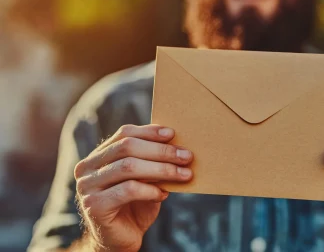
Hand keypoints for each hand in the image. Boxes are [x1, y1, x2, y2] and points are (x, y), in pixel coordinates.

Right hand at [74, 124, 193, 251]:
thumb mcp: (145, 179)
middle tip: (187, 156)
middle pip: (127, 147)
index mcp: (98, 156)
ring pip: (128, 167)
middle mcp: (87, 168)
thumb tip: (177, 145)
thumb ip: (152, 161)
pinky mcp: (94, 206)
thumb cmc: (135, 206)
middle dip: (161, 151)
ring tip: (184, 174)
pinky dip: (150, 189)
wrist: (120, 240)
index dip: (149, 132)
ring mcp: (87, 187)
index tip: (173, 134)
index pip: (124, 134)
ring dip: (162, 169)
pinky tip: (163, 194)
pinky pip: (128, 190)